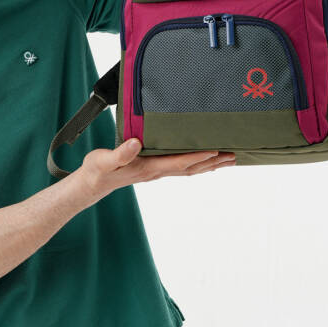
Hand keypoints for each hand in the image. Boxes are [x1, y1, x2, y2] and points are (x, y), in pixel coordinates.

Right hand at [77, 139, 235, 204]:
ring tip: (228, 159)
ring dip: (210, 165)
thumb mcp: (104, 160)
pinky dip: (197, 164)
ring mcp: (157, 172)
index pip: (179, 162)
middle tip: (234, 156)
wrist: (93, 183)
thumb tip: (135, 143)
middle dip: (213, 162)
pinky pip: (182, 168)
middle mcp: (157, 171)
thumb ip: (120, 153)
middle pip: (191, 168)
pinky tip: (205, 162)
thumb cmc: (98, 170)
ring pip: (189, 169)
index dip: (198, 157)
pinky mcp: (154, 169)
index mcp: (148, 167)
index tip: (216, 151)